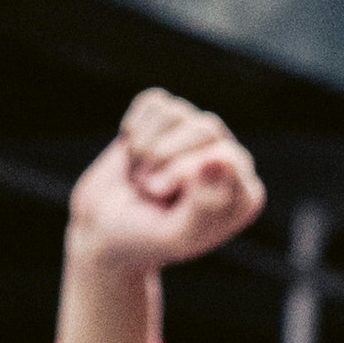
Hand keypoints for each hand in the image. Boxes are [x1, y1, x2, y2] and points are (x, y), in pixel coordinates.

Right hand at [65, 88, 264, 281]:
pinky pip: (154, 103)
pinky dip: (134, 129)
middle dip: (162, 159)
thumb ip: (207, 205)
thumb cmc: (144, 239)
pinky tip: (134, 156)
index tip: (161, 196)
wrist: (102, 231)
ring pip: (175, 113)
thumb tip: (221, 160)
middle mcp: (226, 160)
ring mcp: (197, 137)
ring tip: (140, 178)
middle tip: (147, 190)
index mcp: (242, 194)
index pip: (227, 157)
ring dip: (143, 149)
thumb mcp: (176, 236)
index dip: (184, 172)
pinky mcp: (168, 121)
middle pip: (204, 128)